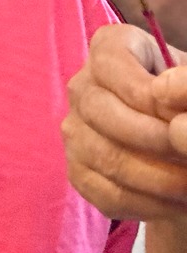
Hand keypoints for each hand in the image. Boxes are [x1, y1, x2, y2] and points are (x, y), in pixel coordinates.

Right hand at [64, 21, 186, 219]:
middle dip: (155, 139)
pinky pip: (106, 192)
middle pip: (101, 112)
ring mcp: (75, 131)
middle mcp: (82, 86)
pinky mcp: (79, 171)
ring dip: (159, 178)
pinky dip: (148, 203)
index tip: (180, 116)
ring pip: (105, 157)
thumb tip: (168, 92)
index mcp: (109, 49)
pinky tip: (176, 202)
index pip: (108, 64)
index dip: (147, 94)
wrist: (183, 140)